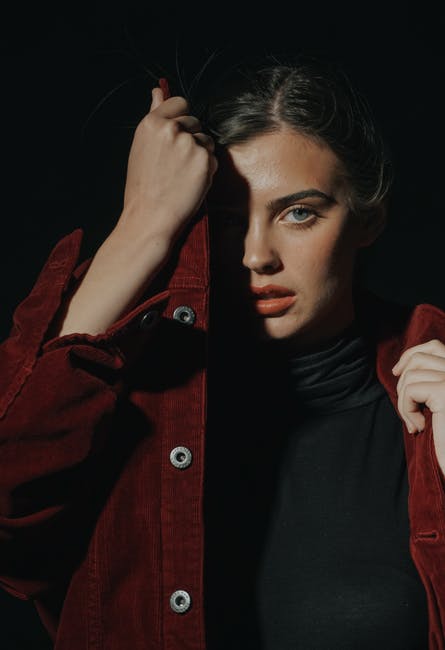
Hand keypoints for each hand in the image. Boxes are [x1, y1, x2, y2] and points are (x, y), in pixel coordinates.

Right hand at [116, 84, 218, 245]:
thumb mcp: (142, 146)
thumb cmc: (143, 186)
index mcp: (152, 123)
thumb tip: (157, 90)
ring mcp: (189, 143)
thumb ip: (154, 116)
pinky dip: (206, 171)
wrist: (149, 217)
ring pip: (206, 141)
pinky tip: (190, 183)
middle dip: (191, 139)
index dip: (182, 119)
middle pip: (195, 122)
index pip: (180, 103)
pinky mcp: (205, 160)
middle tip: (175, 165)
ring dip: (200, 155)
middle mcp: (171, 129)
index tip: (177, 135)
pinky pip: (213, 159)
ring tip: (181, 175)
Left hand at [392, 338, 444, 474]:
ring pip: (412, 374)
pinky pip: (410, 390)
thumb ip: (431, 381)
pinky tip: (418, 428)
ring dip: (404, 400)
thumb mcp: (439, 404)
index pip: (435, 346)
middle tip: (405, 405)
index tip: (397, 372)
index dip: (412, 355)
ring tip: (415, 422)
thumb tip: (404, 366)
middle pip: (422, 356)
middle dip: (404, 378)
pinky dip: (406, 409)